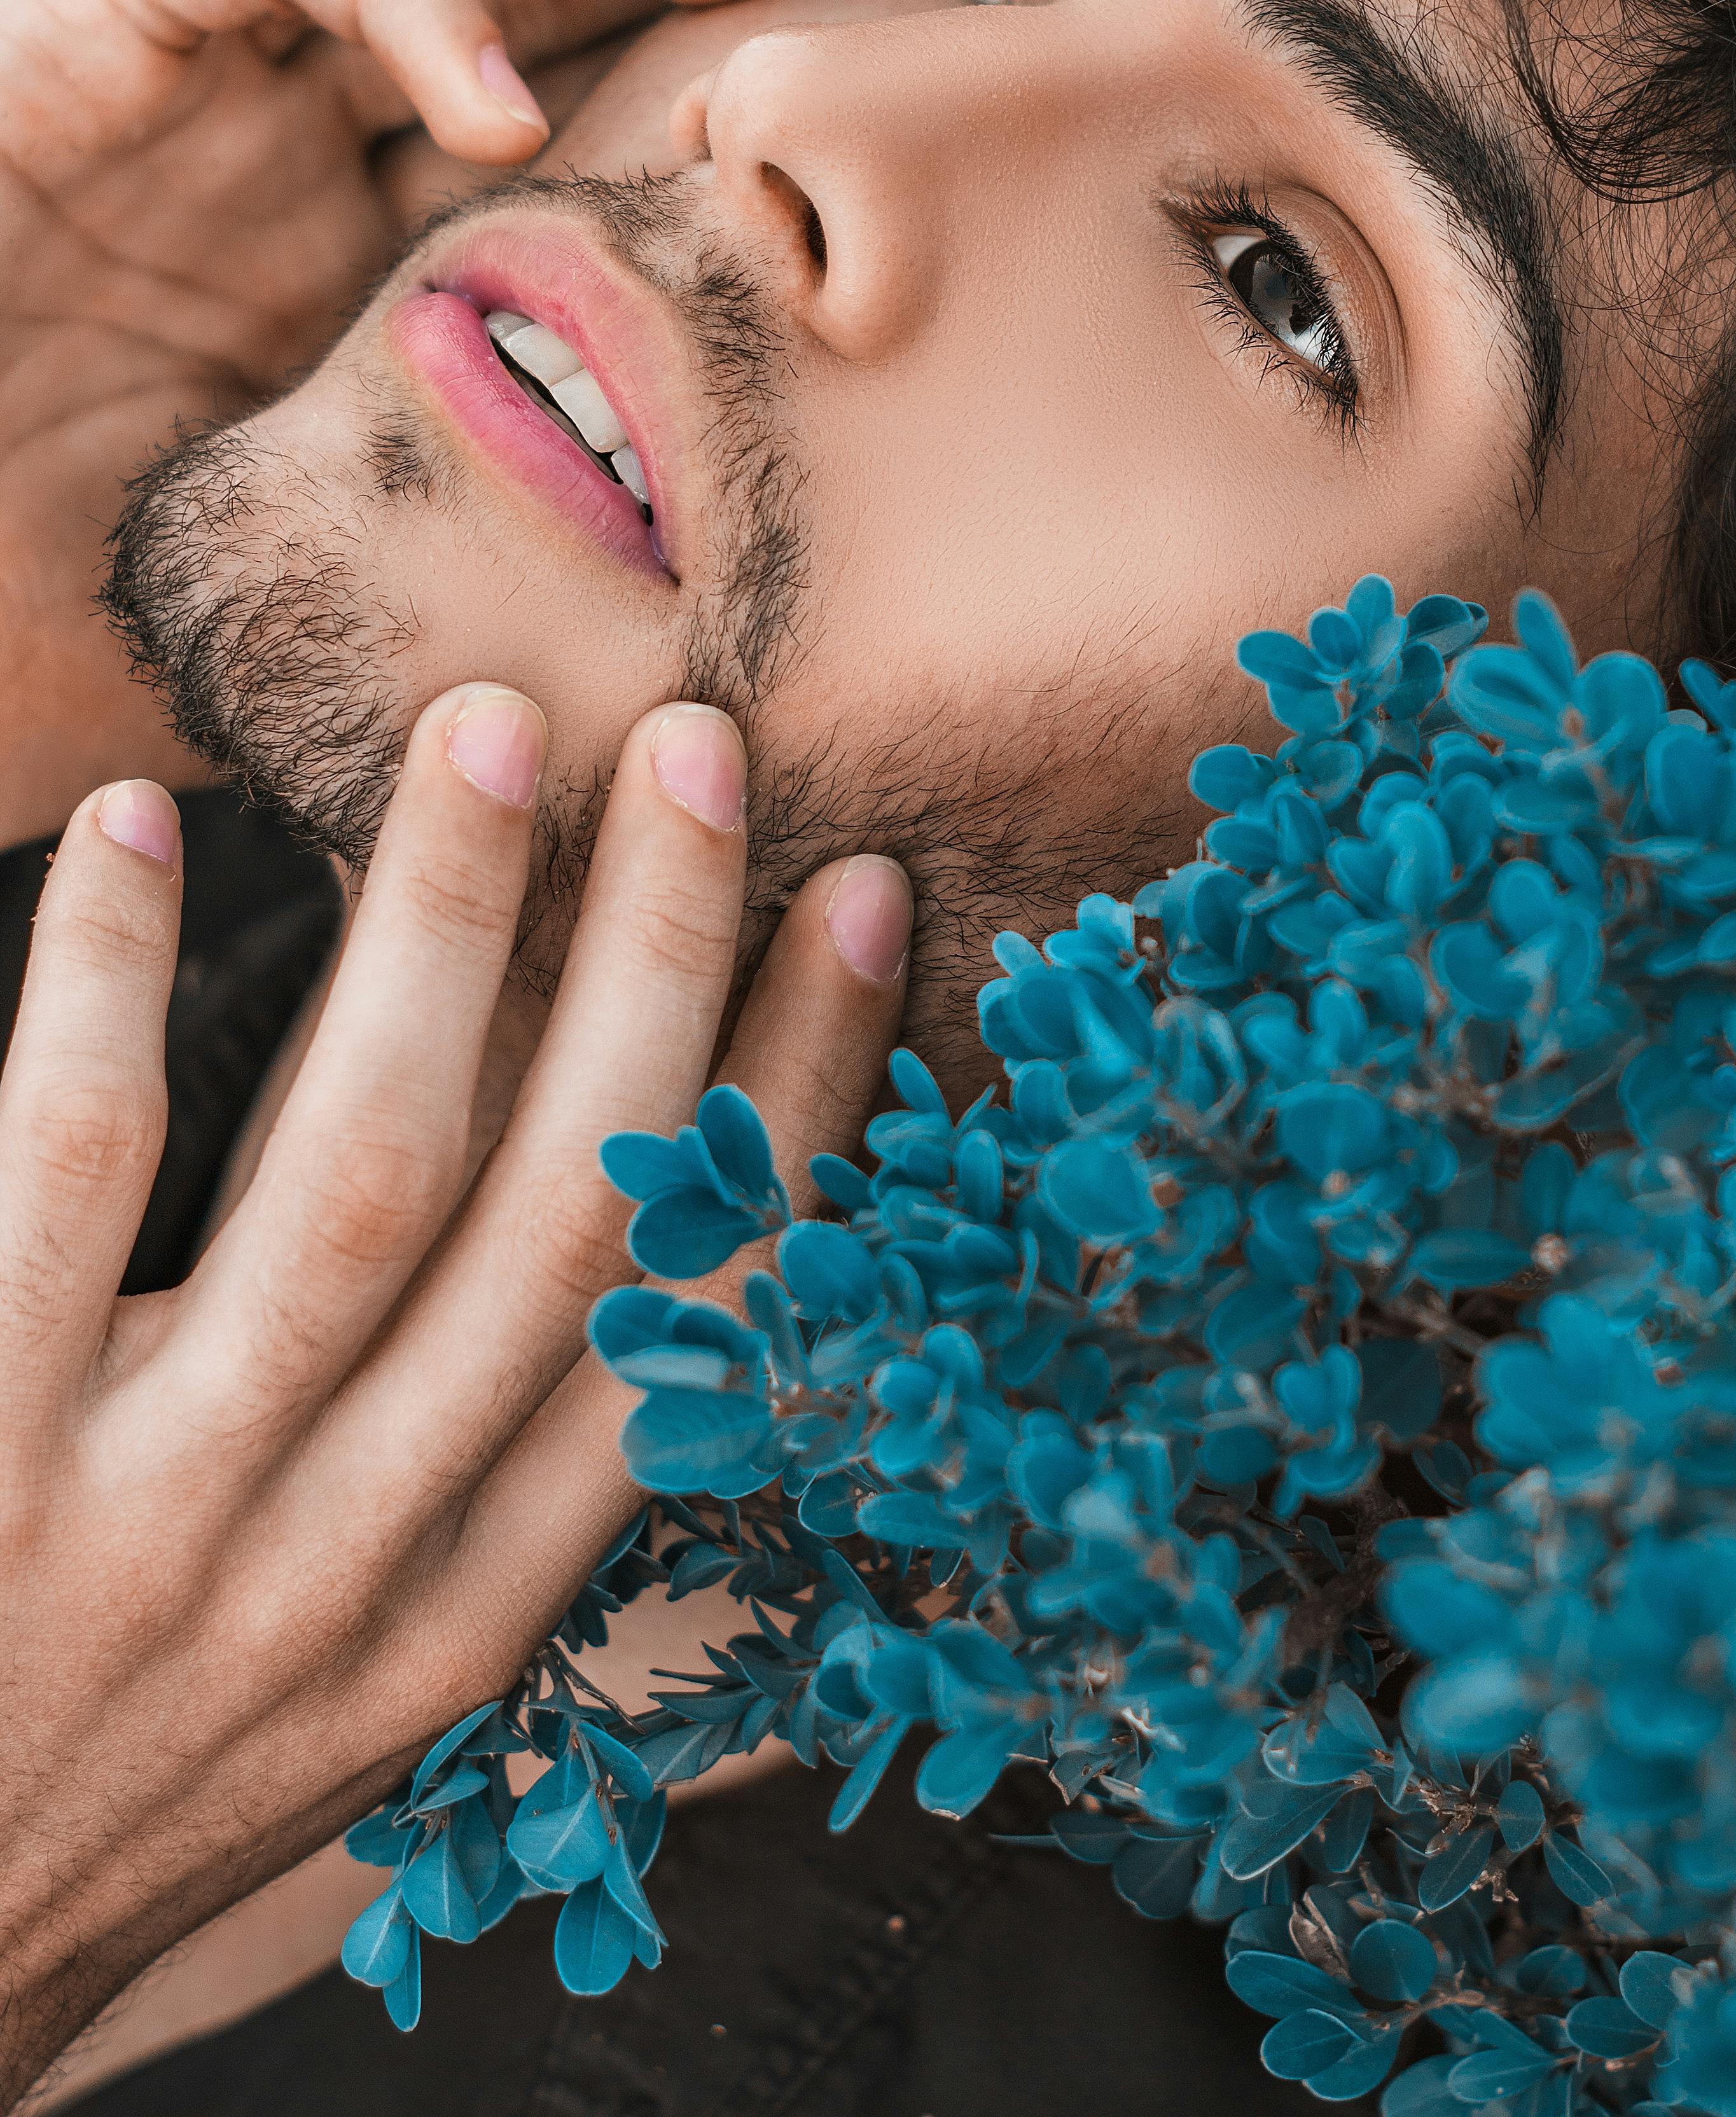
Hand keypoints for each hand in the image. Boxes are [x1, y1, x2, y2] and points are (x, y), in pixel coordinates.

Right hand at [0, 0, 912, 845]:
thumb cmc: (30, 614)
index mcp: (368, 241)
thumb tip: (669, 760)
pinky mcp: (93, 12)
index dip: (741, 62)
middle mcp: (300, 130)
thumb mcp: (308, 618)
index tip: (913, 63)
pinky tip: (504, 99)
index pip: (593, 100)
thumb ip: (466, 635)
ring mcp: (203, 66)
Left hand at [0, 689, 907, 2104]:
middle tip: (695, 746)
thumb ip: (469, 1499)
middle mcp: (349, 1573)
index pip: (693, 1313)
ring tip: (487, 741)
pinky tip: (145, 837)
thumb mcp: (346, 1696)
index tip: (858, 895)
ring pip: (359, 1172)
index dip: (798, 1088)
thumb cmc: (118, 1792)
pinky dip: (114, 985)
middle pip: (564, 1215)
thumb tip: (623, 1262)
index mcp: (468, 1616)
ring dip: (444, 931)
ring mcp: (160, 1525)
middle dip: (656, 959)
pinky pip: (63, 1178)